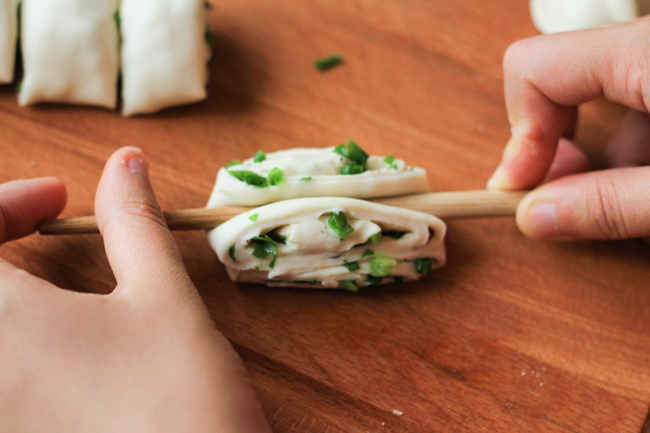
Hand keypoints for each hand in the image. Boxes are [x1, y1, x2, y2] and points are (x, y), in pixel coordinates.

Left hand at [0, 147, 270, 432]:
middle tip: (32, 230)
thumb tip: (124, 163)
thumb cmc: (179, 399)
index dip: (4, 202)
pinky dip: (8, 331)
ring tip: (36, 278)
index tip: (59, 201)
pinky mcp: (7, 428)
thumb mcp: (162, 299)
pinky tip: (45, 335)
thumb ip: (133, 222)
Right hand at [488, 17, 649, 239]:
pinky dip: (639, 146)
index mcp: (648, 52)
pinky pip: (644, 96)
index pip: (534, 67)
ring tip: (634, 207)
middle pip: (564, 81)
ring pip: (608, 96)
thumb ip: (612, 205)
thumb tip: (534, 217)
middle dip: (556, 147)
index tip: (521, 190)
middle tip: (567, 199)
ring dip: (603, 155)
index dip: (517, 134)